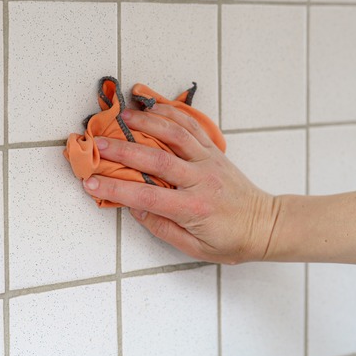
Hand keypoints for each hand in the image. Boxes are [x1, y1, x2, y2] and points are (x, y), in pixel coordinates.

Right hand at [81, 104, 278, 263]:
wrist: (265, 226)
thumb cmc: (231, 241)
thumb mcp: (194, 248)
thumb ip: (161, 227)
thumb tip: (133, 208)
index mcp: (193, 208)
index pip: (146, 196)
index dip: (116, 188)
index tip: (91, 182)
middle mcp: (201, 179)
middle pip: (156, 159)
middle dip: (123, 149)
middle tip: (98, 143)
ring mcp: (209, 161)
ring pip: (175, 134)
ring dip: (146, 122)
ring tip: (121, 118)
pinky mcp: (214, 151)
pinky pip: (192, 126)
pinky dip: (172, 113)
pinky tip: (154, 108)